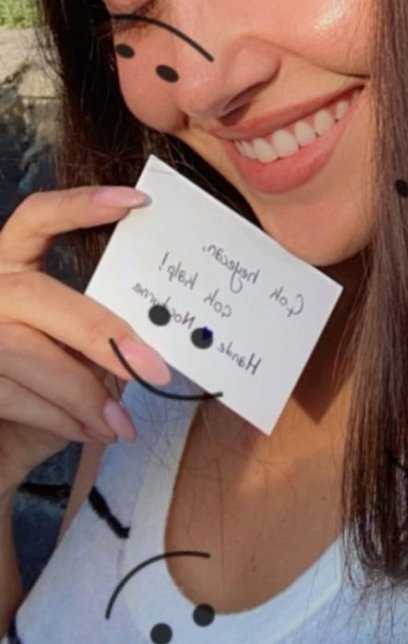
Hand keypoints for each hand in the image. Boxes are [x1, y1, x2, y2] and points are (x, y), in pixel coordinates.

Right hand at [0, 185, 171, 495]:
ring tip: (122, 424)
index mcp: (11, 265)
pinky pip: (14, 395)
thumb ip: (99, 331)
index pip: (35, 217)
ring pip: (25, 352)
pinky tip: (92, 432)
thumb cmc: (44, 387)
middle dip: (99, 332)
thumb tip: (156, 335)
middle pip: (35, 294)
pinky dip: (61, 419)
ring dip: (83, 395)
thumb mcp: (74, 350)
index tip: (135, 202)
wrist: (3, 442)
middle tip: (154, 369)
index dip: (78, 205)